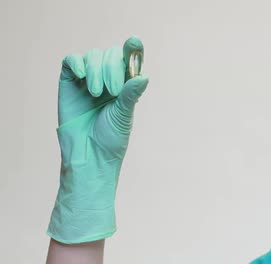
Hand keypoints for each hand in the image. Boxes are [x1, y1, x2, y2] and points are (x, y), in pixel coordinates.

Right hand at [48, 36, 148, 243]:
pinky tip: (83, 77)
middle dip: (113, 69)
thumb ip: (130, 94)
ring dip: (97, 70)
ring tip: (98, 93)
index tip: (134, 42)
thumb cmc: (111, 139)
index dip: (132, 49)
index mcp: (125, 86)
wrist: (89, 156)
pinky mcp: (68, 83)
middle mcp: (107, 79)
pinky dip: (77, 63)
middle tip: (113, 91)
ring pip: (92, 57)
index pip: (129, 61)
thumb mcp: (124, 115)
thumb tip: (144, 76)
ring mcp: (87, 80)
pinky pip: (71, 61)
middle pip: (110, 56)